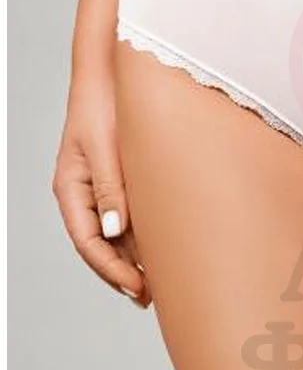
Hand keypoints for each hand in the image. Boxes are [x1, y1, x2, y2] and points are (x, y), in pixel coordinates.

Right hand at [53, 60, 150, 306]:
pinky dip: (144, 235)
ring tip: (161, 283)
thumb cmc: (105, 105)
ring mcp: (103, 187)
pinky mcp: (123, 179)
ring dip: (135, 258)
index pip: (88, 243)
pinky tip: (164, 248)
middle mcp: (85, 193)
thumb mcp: (105, 147)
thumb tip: (114, 231)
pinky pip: (130, 216)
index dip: (112, 270)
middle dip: (124, 273)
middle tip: (151, 298)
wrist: (116, 72)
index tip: (138, 289)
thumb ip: (110, 188)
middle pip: (101, 246)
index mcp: (71, 188)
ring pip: (116, 234)